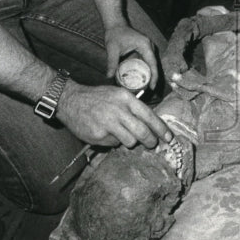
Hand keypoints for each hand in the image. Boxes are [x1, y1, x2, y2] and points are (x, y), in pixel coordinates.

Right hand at [57, 81, 171, 148]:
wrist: (71, 100)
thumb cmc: (97, 97)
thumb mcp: (117, 95)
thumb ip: (133, 107)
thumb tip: (150, 124)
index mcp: (126, 98)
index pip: (149, 116)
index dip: (161, 129)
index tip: (169, 138)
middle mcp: (118, 110)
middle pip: (143, 132)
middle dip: (150, 141)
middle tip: (152, 144)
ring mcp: (108, 123)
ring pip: (130, 141)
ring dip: (129, 141)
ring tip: (121, 133)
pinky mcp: (99, 135)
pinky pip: (114, 144)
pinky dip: (113, 141)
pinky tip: (105, 132)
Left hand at [104, 23, 159, 89]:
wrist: (116, 24)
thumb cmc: (114, 34)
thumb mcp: (112, 49)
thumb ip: (111, 62)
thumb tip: (109, 77)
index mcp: (145, 45)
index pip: (153, 63)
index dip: (154, 77)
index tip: (152, 87)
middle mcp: (150, 46)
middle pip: (155, 65)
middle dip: (153, 78)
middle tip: (148, 91)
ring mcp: (149, 46)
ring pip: (152, 63)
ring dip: (151, 74)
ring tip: (147, 87)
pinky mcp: (145, 48)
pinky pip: (148, 61)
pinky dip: (147, 69)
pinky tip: (143, 78)